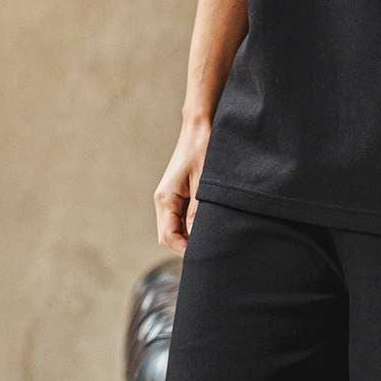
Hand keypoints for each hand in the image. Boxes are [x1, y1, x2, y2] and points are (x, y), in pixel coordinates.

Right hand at [154, 121, 210, 254]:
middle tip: (215, 251)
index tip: (207, 255)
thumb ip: (199, 212)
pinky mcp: (180, 195)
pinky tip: (212, 224)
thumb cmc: (203, 149)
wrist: (201, 126)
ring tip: (216, 238)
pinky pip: (184, 219)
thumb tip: (198, 239)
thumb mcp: (205, 183)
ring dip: (193, 236)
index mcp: (165, 199)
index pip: (168, 237)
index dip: (186, 250)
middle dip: (189, 246)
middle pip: (171, 237)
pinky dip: (196, 226)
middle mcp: (164, 201)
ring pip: (177, 229)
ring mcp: (171, 199)